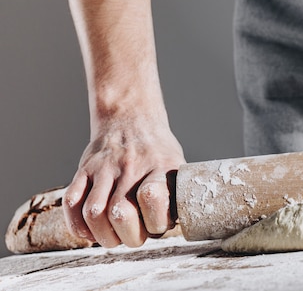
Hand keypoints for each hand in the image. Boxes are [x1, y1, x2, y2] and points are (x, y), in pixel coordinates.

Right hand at [63, 116, 185, 247]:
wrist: (132, 119)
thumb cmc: (158, 153)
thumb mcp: (177, 166)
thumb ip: (175, 197)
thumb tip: (169, 230)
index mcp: (159, 166)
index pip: (152, 198)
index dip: (155, 222)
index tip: (157, 226)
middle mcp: (131, 166)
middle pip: (120, 213)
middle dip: (129, 237)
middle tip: (134, 238)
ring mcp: (104, 168)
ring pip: (93, 212)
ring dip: (103, 236)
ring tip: (113, 238)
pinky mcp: (84, 170)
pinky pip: (71, 203)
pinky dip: (78, 226)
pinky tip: (91, 231)